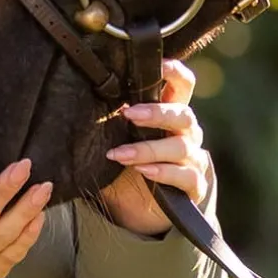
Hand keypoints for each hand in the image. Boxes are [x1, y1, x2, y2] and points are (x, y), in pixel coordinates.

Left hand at [99, 61, 211, 235]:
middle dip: (156, 113)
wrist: (137, 211)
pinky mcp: (194, 186)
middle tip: (129, 114)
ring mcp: (193, 159)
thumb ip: (113, 121)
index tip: (160, 66)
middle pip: (183, 114)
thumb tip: (84, 98)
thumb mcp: (117, 140)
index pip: (183, 85)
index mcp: (170, 115)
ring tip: (120, 155)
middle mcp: (187, 133)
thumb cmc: (126, 167)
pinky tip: (144, 171)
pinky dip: (163, 172)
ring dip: (148, 148)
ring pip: (181, 146)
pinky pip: (186, 176)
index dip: (175, 72)